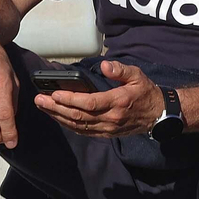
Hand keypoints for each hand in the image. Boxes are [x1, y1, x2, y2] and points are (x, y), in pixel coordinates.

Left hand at [33, 60, 163, 137]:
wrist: (158, 115)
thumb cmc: (147, 92)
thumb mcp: (138, 75)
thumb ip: (120, 70)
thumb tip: (104, 65)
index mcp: (118, 101)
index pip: (89, 103)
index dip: (70, 99)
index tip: (54, 94)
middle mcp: (111, 117)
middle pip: (78, 115)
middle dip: (56, 108)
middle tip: (40, 100)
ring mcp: (107, 128)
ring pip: (77, 124)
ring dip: (58, 117)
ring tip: (43, 108)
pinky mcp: (105, 133)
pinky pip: (82, 131)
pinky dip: (67, 124)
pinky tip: (58, 117)